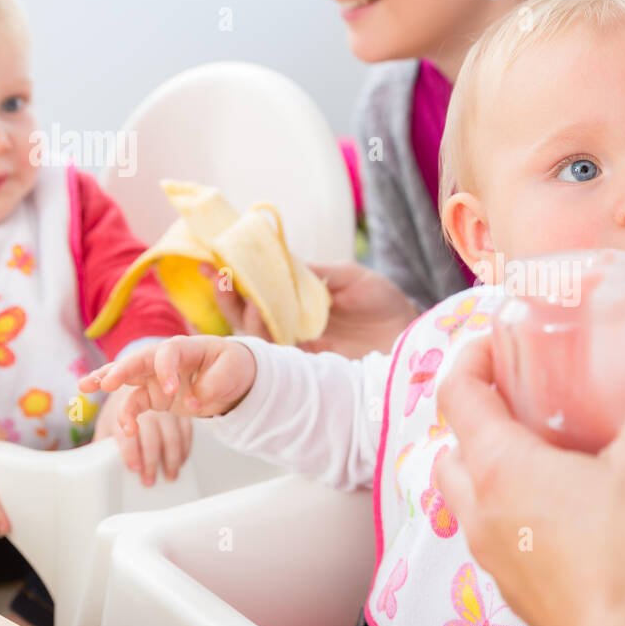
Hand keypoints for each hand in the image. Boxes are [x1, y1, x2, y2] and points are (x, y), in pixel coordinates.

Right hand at [78, 336, 256, 436]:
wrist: (231, 377)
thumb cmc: (231, 365)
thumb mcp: (233, 370)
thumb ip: (214, 384)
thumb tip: (193, 402)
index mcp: (185, 347)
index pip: (168, 353)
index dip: (165, 369)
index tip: (172, 391)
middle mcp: (164, 360)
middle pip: (138, 359)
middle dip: (120, 369)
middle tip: (105, 381)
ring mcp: (155, 378)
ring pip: (126, 377)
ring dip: (106, 381)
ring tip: (85, 387)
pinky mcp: (153, 396)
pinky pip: (135, 404)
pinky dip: (127, 416)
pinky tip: (126, 429)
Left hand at [94, 385, 193, 486]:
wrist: (142, 379)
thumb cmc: (122, 407)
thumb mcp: (108, 420)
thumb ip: (103, 440)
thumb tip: (93, 462)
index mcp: (123, 411)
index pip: (128, 435)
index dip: (131, 453)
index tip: (134, 469)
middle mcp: (147, 409)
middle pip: (151, 439)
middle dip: (151, 463)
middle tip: (148, 480)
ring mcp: (167, 410)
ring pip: (172, 438)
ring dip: (171, 461)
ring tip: (169, 477)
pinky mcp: (182, 412)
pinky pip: (187, 433)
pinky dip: (185, 450)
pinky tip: (180, 462)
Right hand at [205, 260, 418, 357]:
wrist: (412, 336)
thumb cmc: (383, 303)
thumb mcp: (349, 278)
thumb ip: (313, 273)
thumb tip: (275, 262)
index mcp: (297, 298)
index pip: (257, 286)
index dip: (234, 274)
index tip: (212, 258)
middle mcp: (291, 323)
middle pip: (246, 313)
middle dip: (228, 295)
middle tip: (219, 276)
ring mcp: (298, 346)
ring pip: (256, 336)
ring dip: (244, 315)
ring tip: (244, 297)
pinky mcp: (308, 367)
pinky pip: (276, 358)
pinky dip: (264, 342)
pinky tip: (262, 324)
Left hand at [433, 293, 624, 625]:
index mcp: (501, 469)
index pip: (456, 391)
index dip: (475, 355)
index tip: (507, 340)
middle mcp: (484, 513)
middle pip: (454, 443)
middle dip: (483, 411)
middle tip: (532, 394)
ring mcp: (497, 559)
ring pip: (471, 494)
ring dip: (495, 463)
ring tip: (555, 449)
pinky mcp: (521, 593)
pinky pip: (498, 535)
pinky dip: (516, 509)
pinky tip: (573, 510)